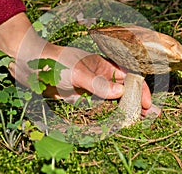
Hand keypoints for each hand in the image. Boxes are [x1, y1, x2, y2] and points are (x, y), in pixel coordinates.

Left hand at [0, 13, 151, 113]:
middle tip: (150, 114)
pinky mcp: (82, 97)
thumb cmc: (55, 62)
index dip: (138, 90)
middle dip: (137, 101)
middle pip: (124, 89)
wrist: (31, 66)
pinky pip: (100, 105)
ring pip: (113, 99)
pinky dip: (110, 112)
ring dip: (126, 108)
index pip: (128, 77)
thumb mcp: (78, 72)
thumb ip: (98, 84)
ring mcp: (92, 87)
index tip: (145, 103)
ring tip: (141, 119)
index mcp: (104, 64)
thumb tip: (119, 94)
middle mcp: (101, 75)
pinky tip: (119, 119)